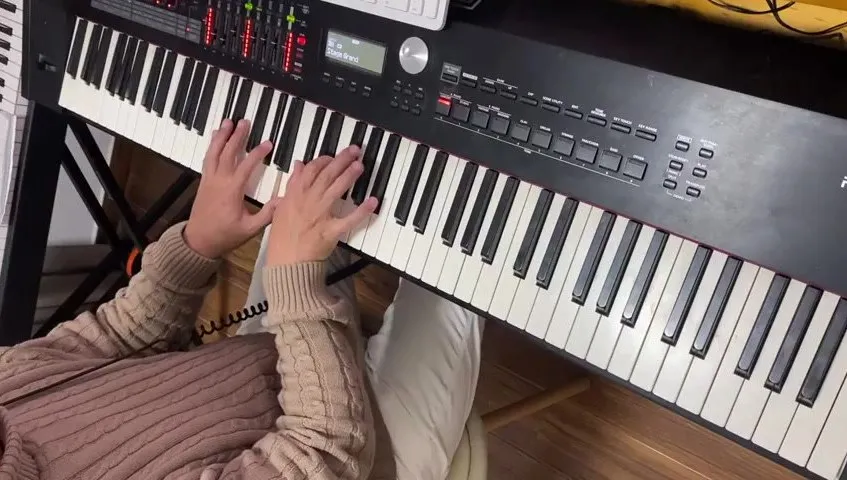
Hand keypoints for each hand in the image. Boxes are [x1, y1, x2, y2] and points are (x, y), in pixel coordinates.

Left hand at [184, 119, 279, 257]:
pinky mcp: (203, 182)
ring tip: (227, 122)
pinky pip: (207, 159)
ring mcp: (209, 180)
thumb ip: (267, 214)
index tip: (268, 143)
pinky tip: (215, 139)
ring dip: (221, 136)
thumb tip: (284, 200)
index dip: (258, 153)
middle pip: (228, 153)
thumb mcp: (249, 229)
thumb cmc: (225, 236)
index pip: (246, 166)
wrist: (198, 242)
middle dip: (237, 136)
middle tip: (244, 122)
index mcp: (232, 191)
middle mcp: (219, 181)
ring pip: (214, 153)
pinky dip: (212, 146)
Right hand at [266, 146, 377, 265]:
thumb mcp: (280, 207)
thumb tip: (299, 165)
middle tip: (355, 151)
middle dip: (341, 161)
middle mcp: (308, 202)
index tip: (333, 156)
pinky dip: (361, 211)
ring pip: (336, 191)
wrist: (286, 263)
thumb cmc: (282, 238)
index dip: (324, 160)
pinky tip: (372, 201)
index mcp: (294, 196)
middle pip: (326, 175)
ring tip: (360, 166)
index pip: (311, 170)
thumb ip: (291, 185)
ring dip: (349, 176)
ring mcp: (320, 216)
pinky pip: (348, 220)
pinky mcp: (330, 231)